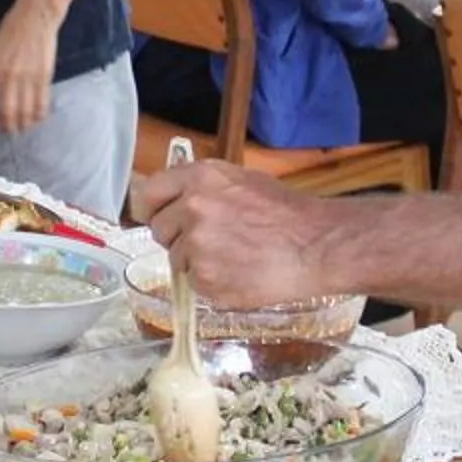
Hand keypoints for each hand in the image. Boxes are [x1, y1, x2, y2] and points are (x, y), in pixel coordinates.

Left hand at [0, 0, 61, 134]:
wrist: (35, 15)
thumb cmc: (11, 30)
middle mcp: (7, 76)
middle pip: (7, 112)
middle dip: (7, 126)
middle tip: (9, 131)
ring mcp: (26, 77)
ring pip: (24, 111)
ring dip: (23, 124)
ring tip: (23, 128)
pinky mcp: (43, 76)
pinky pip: (41, 102)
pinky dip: (39, 114)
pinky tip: (37, 119)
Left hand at [133, 157, 330, 307]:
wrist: (315, 245)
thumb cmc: (286, 213)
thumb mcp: (242, 180)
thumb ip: (203, 186)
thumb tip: (176, 196)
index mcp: (199, 178)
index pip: (147, 195)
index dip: (151, 210)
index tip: (156, 218)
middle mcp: (192, 208)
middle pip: (159, 230)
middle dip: (178, 238)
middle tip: (212, 241)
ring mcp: (196, 245)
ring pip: (177, 259)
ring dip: (197, 262)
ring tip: (234, 257)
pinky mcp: (205, 279)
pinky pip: (194, 283)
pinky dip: (212, 283)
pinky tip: (238, 273)